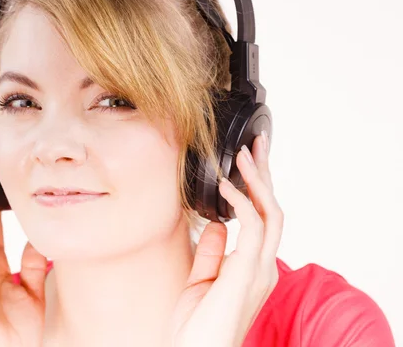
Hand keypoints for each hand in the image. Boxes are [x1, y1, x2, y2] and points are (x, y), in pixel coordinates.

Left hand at [170, 133, 283, 346]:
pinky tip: (226, 187)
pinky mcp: (247, 272)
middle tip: (255, 144)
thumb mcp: (200, 280)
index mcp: (253, 266)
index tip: (246, 162)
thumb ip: (212, 252)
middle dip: (265, 174)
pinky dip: (242, 202)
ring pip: (271, 213)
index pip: (263, 219)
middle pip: (274, 209)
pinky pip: (251, 228)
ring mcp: (259, 269)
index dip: (258, 188)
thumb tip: (217, 224)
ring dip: (257, 180)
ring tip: (243, 154)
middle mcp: (262, 266)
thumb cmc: (197, 326)